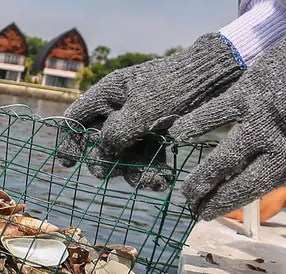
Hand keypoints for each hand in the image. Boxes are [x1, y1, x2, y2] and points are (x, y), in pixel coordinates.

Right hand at [58, 33, 243, 190]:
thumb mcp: (141, 111)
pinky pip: (146, 158)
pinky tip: (162, 181)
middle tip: (115, 172)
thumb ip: (115, 134)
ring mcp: (138, 124)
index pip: (76, 118)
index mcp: (107, 95)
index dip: (69, 141)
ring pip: (124, 157)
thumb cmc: (175, 88)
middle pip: (99, 145)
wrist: (217, 79)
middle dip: (107, 163)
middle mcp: (119, 110)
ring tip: (153, 182)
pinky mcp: (158, 135)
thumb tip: (100, 154)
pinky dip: (152, 171)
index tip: (68, 164)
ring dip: (134, 173)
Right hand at [169, 0, 285, 219]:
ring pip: (223, 155)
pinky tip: (179, 133)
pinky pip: (216, 112)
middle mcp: (277, 144)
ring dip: (201, 176)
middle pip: (236, 179)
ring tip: (185, 190)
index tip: (209, 212)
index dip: (229, 203)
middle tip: (192, 207)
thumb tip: (268, 170)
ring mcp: (261, 119)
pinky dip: (196, 123)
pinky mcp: (249, 91)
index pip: (255, 188)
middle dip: (210, 197)